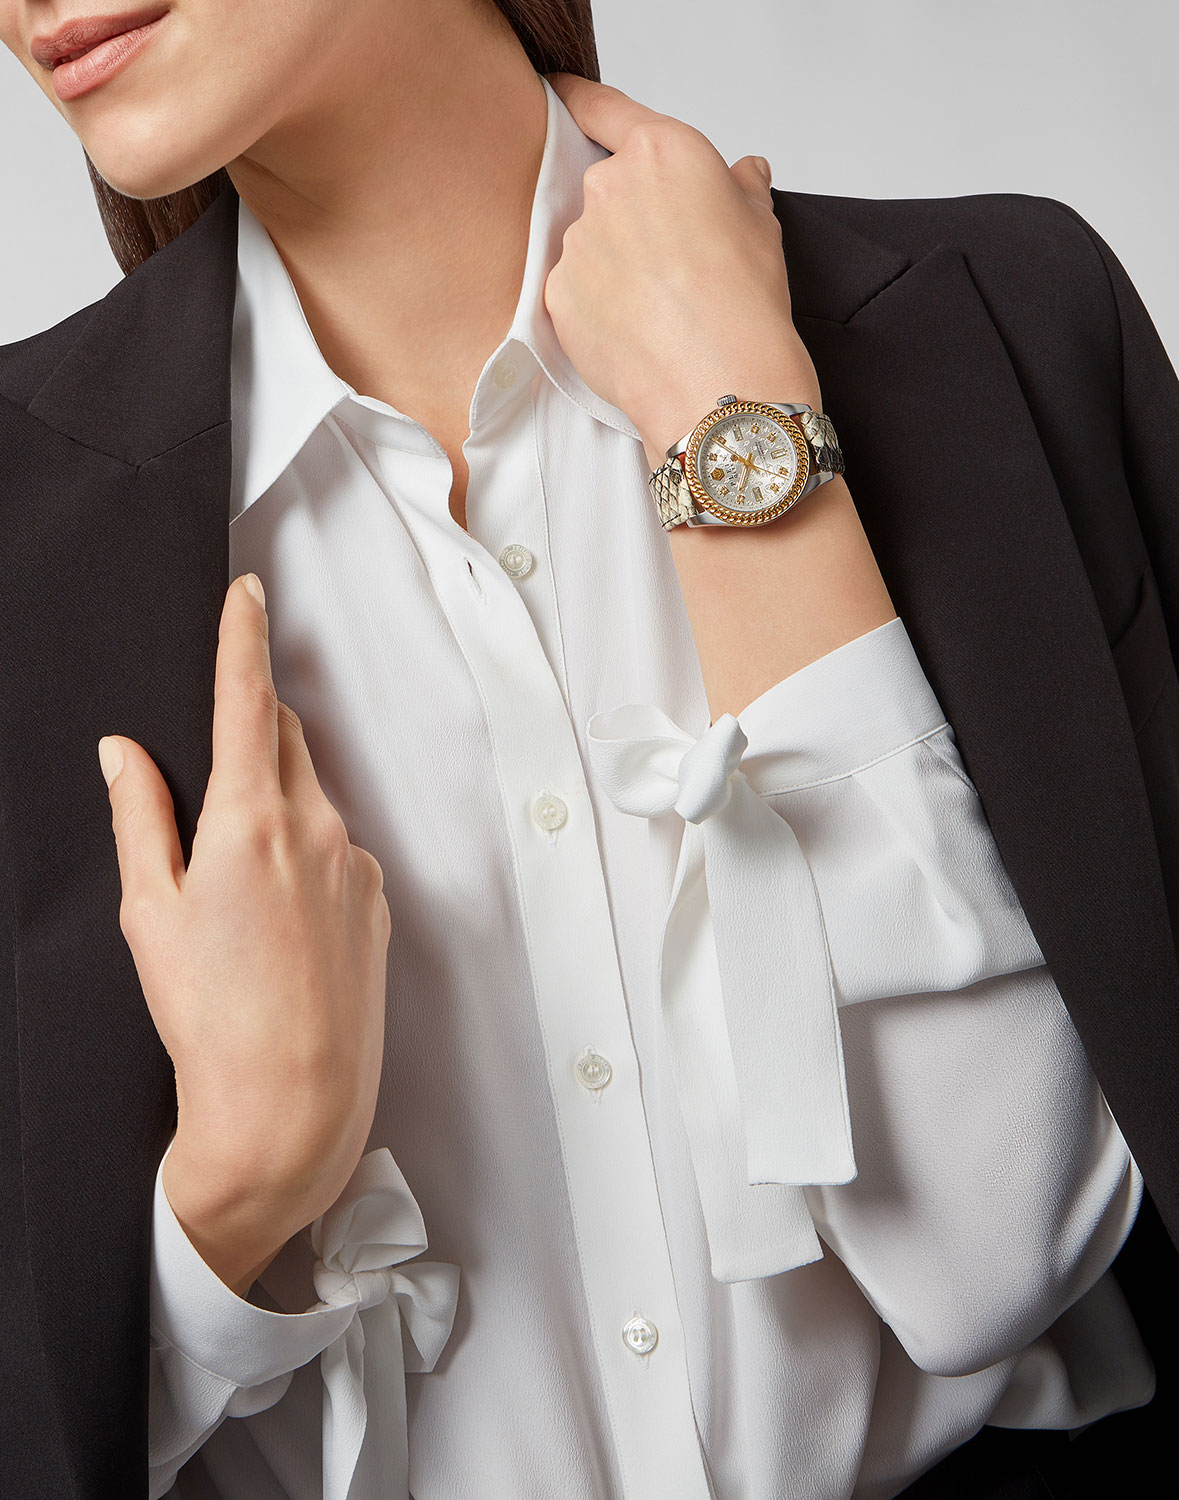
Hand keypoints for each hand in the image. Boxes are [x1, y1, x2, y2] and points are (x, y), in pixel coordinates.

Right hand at [98, 574, 390, 1293]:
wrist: (291, 1104)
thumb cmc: (209, 1018)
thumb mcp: (150, 913)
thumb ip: (141, 817)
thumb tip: (123, 752)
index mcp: (249, 821)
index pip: (246, 698)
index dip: (243, 635)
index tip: (248, 592)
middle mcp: (317, 828)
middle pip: (284, 738)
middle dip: (252, 724)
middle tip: (215, 759)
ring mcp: (357, 863)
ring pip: (314, 792)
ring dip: (278, 796)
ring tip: (239, 875)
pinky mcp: (379, 898)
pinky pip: (340, 843)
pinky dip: (309, 848)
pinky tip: (279, 912)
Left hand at [543, 72, 821, 467]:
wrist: (719, 382)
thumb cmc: (744, 303)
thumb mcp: (761, 226)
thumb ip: (741, 188)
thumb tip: (744, 174)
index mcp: (660, 152)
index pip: (603, 108)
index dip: (577, 98)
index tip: (557, 91)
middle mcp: (608, 187)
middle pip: (604, 192)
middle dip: (629, 222)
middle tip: (668, 267)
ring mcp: (577, 243)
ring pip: (590, 249)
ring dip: (613, 270)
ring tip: (657, 312)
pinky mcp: (558, 296)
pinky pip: (574, 295)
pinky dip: (598, 311)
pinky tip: (635, 334)